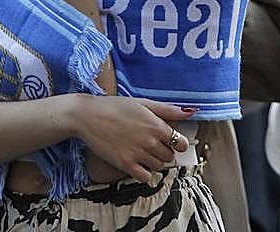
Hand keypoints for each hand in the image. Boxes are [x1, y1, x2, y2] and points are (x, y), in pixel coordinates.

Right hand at [68, 94, 194, 183]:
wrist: (88, 116)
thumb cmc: (115, 106)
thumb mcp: (143, 102)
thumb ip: (168, 110)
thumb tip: (191, 111)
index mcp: (156, 125)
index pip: (180, 143)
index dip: (177, 143)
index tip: (169, 141)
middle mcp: (150, 141)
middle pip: (169, 156)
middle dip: (163, 151)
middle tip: (150, 144)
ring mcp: (138, 154)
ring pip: (158, 167)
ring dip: (153, 161)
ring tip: (141, 151)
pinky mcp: (125, 164)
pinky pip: (145, 177)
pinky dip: (144, 172)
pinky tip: (136, 162)